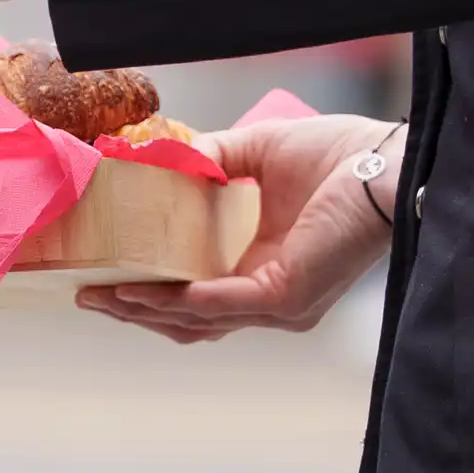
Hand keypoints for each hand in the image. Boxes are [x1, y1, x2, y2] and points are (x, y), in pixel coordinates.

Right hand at [78, 114, 400, 343]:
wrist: (389, 163)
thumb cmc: (339, 157)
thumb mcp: (257, 152)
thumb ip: (213, 158)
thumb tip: (165, 157)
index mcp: (261, 267)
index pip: (195, 293)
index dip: (146, 289)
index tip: (101, 272)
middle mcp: (268, 297)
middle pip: (185, 319)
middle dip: (131, 309)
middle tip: (85, 293)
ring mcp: (278, 304)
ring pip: (195, 320)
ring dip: (144, 309)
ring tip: (100, 294)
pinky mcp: (287, 297)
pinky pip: (222, 305)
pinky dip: (180, 300)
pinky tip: (145, 290)